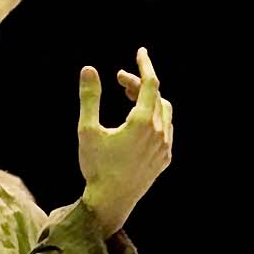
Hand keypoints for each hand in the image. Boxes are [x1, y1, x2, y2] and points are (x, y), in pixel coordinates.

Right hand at [75, 46, 173, 230]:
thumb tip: (89, 69)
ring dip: (149, 100)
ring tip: (129, 96)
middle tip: (119, 80)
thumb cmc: (96, 166)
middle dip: (139, 83)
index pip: (150, 84)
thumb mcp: (87, 130)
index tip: (140, 52)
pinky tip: (138, 121)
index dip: (145, 66)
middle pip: (156, 96)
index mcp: (143, 123)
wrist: (110, 201)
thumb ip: (90, 98)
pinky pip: (166, 130)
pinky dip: (155, 117)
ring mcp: (165, 147)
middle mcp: (160, 133)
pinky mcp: (164, 159)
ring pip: (164, 112)